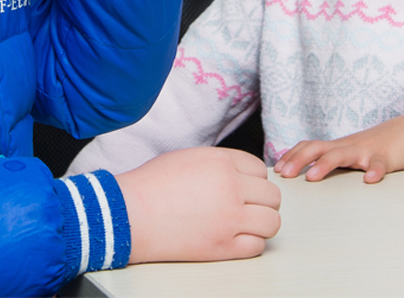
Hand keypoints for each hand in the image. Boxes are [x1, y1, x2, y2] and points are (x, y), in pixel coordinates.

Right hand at [115, 147, 280, 263]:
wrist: (132, 212)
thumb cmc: (152, 183)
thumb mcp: (188, 157)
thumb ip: (218, 163)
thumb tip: (240, 174)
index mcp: (220, 162)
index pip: (260, 168)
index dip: (252, 178)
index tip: (243, 186)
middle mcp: (230, 187)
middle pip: (271, 195)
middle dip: (261, 200)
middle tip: (245, 205)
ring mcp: (229, 218)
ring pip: (272, 221)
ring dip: (261, 222)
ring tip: (243, 222)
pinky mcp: (223, 247)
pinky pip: (258, 246)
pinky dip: (250, 242)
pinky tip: (233, 237)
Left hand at [273, 113, 403, 183]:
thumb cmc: (373, 148)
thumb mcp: (348, 153)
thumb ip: (330, 161)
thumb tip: (306, 174)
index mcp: (335, 147)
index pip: (307, 147)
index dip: (291, 156)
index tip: (276, 169)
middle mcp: (345, 146)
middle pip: (316, 148)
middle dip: (298, 160)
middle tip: (284, 174)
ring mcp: (364, 151)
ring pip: (341, 155)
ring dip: (324, 165)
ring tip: (311, 177)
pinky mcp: (385, 158)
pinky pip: (379, 164)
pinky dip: (375, 171)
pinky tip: (370, 180)